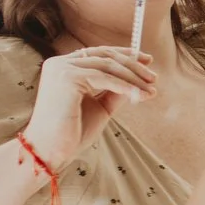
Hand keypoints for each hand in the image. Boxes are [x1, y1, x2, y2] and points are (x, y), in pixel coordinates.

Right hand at [23, 47, 155, 165]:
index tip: (146, 61)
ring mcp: (62, 68)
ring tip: (151, 89)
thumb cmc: (72, 132)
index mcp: (64, 67)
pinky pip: (104, 78)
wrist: (50, 151)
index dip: (124, 55)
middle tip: (154, 77)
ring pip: (107, 65)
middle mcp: (60, 63)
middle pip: (105, 55)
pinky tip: (139, 95)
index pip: (98, 53)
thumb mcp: (100, 106)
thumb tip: (138, 80)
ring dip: (133, 77)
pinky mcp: (67, 77)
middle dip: (133, 65)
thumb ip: (114, 91)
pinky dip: (125, 86)